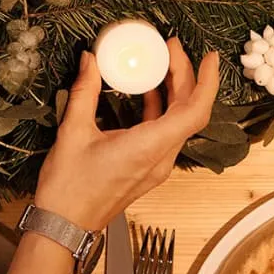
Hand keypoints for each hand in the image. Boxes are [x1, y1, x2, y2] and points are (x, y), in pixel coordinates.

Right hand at [33, 39, 218, 230]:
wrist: (64, 226)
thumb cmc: (69, 187)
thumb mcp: (73, 131)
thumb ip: (85, 91)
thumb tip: (90, 60)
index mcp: (148, 148)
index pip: (194, 112)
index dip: (207, 82)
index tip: (209, 57)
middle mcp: (160, 158)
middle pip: (188, 112)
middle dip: (186, 75)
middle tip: (172, 47)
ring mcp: (155, 166)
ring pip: (178, 122)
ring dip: (175, 91)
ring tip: (162, 62)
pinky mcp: (147, 168)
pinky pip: (165, 132)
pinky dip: (162, 107)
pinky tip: (147, 89)